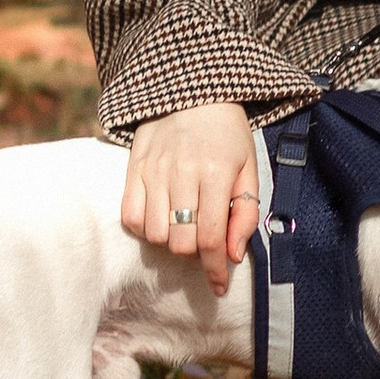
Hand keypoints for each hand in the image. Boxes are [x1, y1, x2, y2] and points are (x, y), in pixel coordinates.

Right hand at [122, 103, 256, 270]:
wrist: (193, 92)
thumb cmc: (227, 135)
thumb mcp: (248, 169)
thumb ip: (245, 214)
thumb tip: (232, 255)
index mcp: (216, 173)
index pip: (211, 237)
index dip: (215, 269)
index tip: (219, 286)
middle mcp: (181, 173)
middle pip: (181, 242)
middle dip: (195, 252)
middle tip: (204, 239)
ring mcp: (153, 171)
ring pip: (155, 234)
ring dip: (171, 240)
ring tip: (183, 224)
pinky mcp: (133, 169)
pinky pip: (131, 217)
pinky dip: (145, 227)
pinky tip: (161, 218)